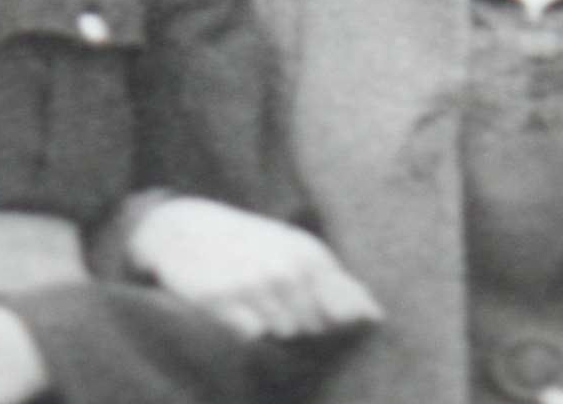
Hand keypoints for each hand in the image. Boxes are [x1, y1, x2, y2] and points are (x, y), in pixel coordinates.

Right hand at [127, 195, 382, 338]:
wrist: (185, 228)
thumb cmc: (251, 244)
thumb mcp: (295, 251)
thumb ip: (337, 283)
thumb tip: (377, 317)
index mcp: (310, 255)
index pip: (348, 310)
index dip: (341, 322)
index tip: (326, 316)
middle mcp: (287, 269)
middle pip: (317, 328)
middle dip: (302, 322)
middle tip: (276, 298)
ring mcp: (256, 285)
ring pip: (286, 334)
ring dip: (273, 324)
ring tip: (254, 297)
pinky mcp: (225, 301)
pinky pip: (253, 335)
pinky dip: (247, 326)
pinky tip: (234, 304)